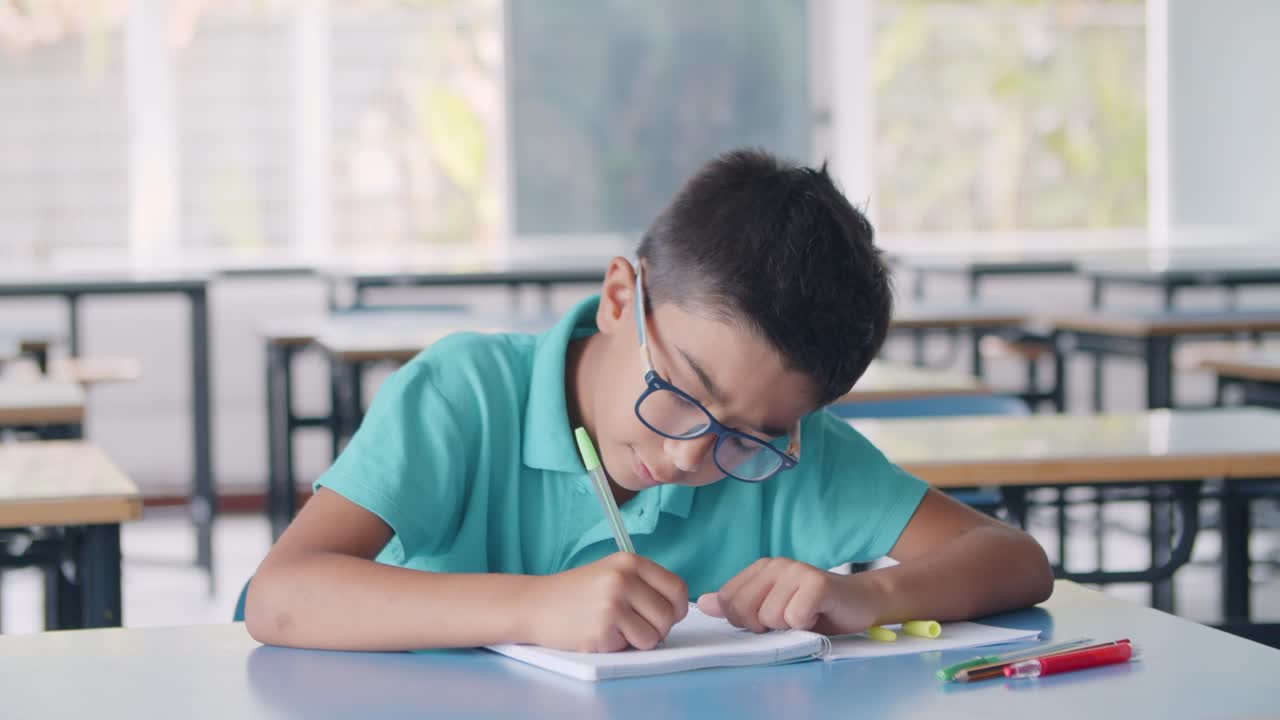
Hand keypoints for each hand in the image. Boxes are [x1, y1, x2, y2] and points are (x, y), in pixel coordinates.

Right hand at [523, 553, 688, 652]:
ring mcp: (612, 604)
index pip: (676, 588)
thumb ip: (643, 585)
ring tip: (615, 629)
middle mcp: (623, 579)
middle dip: (658, 628)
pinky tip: (599, 634)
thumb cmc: (576, 593)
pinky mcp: (602, 630)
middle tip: (635, 626)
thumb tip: (678, 610)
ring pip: (654, 636)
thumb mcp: (611, 573)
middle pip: (669, 615)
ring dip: (639, 640)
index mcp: (629, 562)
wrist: (535, 604)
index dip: (677, 608)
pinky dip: (619, 647)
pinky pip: (630, 648)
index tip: (666, 615)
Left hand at [697, 557, 884, 634]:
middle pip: (742, 610)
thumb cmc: (816, 609)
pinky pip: (794, 617)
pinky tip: (817, 616)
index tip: (769, 619)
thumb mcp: (772, 608)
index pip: (727, 602)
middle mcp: (776, 565)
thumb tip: (703, 604)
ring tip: (805, 616)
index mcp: (760, 569)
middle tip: (788, 620)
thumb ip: (737, 605)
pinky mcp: (817, 583)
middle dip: (764, 626)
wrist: (862, 602)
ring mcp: (796, 570)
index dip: (745, 621)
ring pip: (769, 617)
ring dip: (789, 627)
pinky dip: (806, 625)